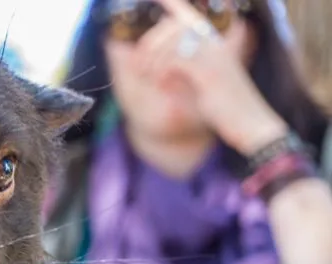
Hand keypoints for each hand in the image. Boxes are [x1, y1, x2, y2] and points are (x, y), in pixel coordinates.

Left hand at [133, 0, 289, 154]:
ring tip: (145, 75)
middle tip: (138, 65)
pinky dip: (163, 72)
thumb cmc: (228, 107)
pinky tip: (162, 84)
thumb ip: (186, 70)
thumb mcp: (206, 82)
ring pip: (174, 42)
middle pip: (174, 27)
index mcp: (214, 43)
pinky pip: (178, 61)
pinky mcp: (210, 73)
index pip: (188, 16)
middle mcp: (215, 44)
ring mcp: (214, 56)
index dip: (173, 4)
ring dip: (153, 59)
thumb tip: (161, 66)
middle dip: (150, 43)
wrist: (252, 124)